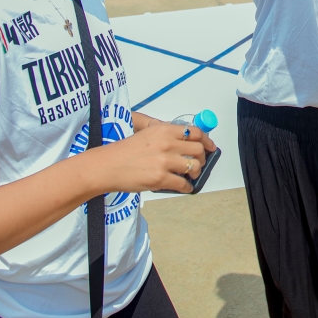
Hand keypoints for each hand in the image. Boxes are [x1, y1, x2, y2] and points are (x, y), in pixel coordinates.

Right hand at [89, 122, 215, 194]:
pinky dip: (187, 187)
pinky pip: (183, 184)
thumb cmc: (123, 151)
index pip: (195, 133)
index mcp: (163, 130)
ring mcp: (164, 162)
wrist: (107, 166)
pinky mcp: (160, 178)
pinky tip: (185, 187)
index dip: (206, 141)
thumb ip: (163, 132)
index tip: (211, 146)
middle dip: (202, 158)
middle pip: (198, 150)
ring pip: (194, 167)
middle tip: (200, 162)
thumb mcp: (144, 132)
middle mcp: (167, 144)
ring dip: (196, 173)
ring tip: (191, 175)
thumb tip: (181, 137)